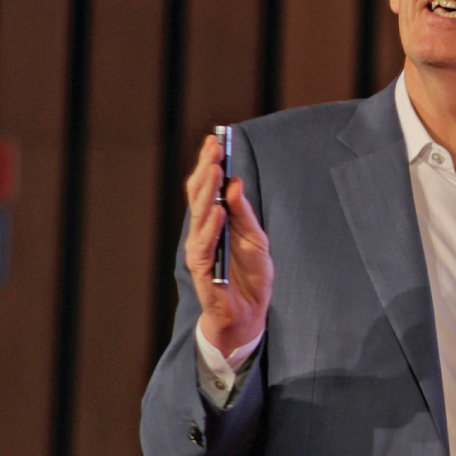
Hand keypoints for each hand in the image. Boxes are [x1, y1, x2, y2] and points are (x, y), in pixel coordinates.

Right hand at [184, 134, 273, 354]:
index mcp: (214, 223)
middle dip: (206, 170)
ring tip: (216, 170)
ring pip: (198, 218)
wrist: (249, 314)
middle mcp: (202, 234)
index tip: (215, 140)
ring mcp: (200, 252)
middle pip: (199, 197)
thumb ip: (244, 213)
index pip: (207, 189)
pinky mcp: (203, 272)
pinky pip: (204, 247)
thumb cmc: (251, 276)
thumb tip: (236, 183)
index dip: (209, 164)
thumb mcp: (256, 239)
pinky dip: (211, 228)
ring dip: (207, 193)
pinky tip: (217, 211)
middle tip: (215, 148)